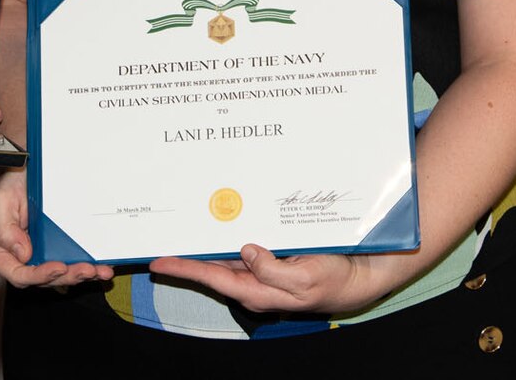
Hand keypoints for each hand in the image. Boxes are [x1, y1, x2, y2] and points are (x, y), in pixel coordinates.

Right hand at [0, 170, 112, 288]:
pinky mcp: (54, 246)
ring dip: (79, 274)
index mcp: (0, 250)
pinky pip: (69, 261)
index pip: (18, 273)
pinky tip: (100, 267)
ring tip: (98, 271)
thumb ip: (4, 228)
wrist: (27, 168)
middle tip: (86, 270)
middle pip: (43, 277)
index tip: (59, 268)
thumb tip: (22, 254)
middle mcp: (19, 255)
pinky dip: (85, 266)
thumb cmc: (10, 182)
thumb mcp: (0, 199)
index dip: (39, 275)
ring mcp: (38, 252)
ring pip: (59, 273)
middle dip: (67, 275)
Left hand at [149, 245, 399, 315]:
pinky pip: (243, 249)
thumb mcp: (305, 278)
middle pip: (212, 268)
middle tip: (159, 240)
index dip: (184, 269)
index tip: (158, 262)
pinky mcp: (272, 260)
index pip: (213, 278)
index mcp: (258, 291)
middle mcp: (254, 282)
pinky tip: (217, 225)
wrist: (356, 278)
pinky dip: (227, 238)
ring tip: (179, 229)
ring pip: (225, 257)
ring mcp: (262, 271)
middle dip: (186, 256)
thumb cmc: (333, 280)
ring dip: (204, 245)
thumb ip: (273, 269)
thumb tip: (245, 251)